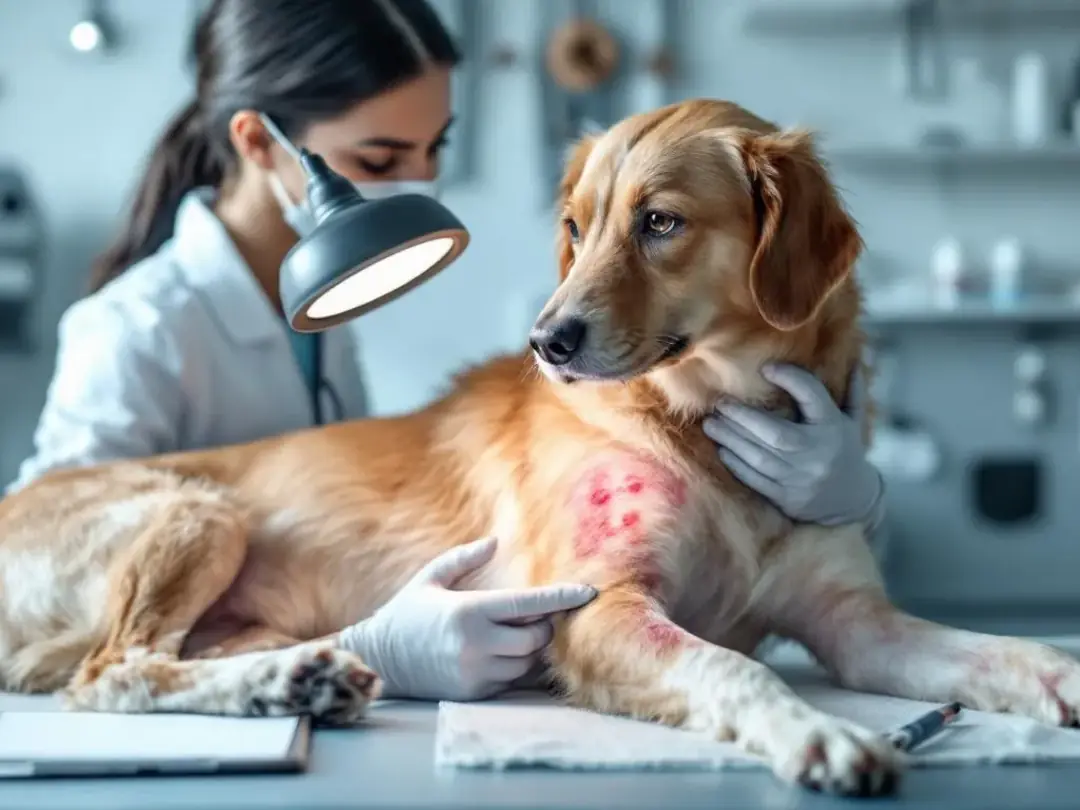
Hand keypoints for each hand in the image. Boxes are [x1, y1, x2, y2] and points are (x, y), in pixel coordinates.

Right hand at [337, 536, 595, 700]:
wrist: (379, 660)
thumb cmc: (407, 613)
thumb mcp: (431, 578)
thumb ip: (464, 558)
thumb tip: (495, 542)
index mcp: (469, 611)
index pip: (528, 604)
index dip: (562, 598)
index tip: (588, 592)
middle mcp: (476, 644)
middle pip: (536, 639)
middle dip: (543, 627)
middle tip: (535, 618)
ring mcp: (476, 672)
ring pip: (527, 663)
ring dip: (530, 650)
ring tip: (513, 636)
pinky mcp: (474, 693)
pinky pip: (512, 681)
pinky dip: (515, 667)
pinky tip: (501, 655)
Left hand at [702, 362, 882, 525]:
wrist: (855, 500)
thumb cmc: (846, 450)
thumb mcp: (853, 419)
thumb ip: (851, 388)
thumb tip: (854, 354)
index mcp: (834, 427)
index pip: (812, 397)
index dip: (790, 379)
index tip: (766, 368)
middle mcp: (818, 452)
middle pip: (776, 432)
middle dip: (742, 417)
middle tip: (719, 403)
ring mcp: (801, 478)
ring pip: (759, 457)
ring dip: (731, 439)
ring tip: (711, 424)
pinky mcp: (788, 498)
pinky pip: (756, 480)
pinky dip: (736, 464)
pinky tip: (722, 450)